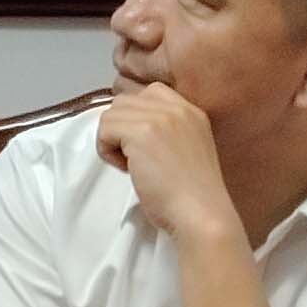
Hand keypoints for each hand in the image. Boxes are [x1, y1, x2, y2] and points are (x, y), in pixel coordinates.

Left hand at [95, 83, 238, 249]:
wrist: (202, 214)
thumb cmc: (191, 195)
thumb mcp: (187, 149)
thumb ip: (167, 131)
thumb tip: (128, 128)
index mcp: (192, 111)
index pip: (150, 92)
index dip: (136, 117)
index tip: (143, 146)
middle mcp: (178, 108)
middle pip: (125, 102)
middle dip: (122, 129)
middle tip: (137, 159)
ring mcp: (160, 117)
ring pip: (111, 115)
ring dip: (113, 141)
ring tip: (133, 165)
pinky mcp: (142, 132)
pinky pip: (104, 130)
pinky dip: (108, 152)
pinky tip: (128, 170)